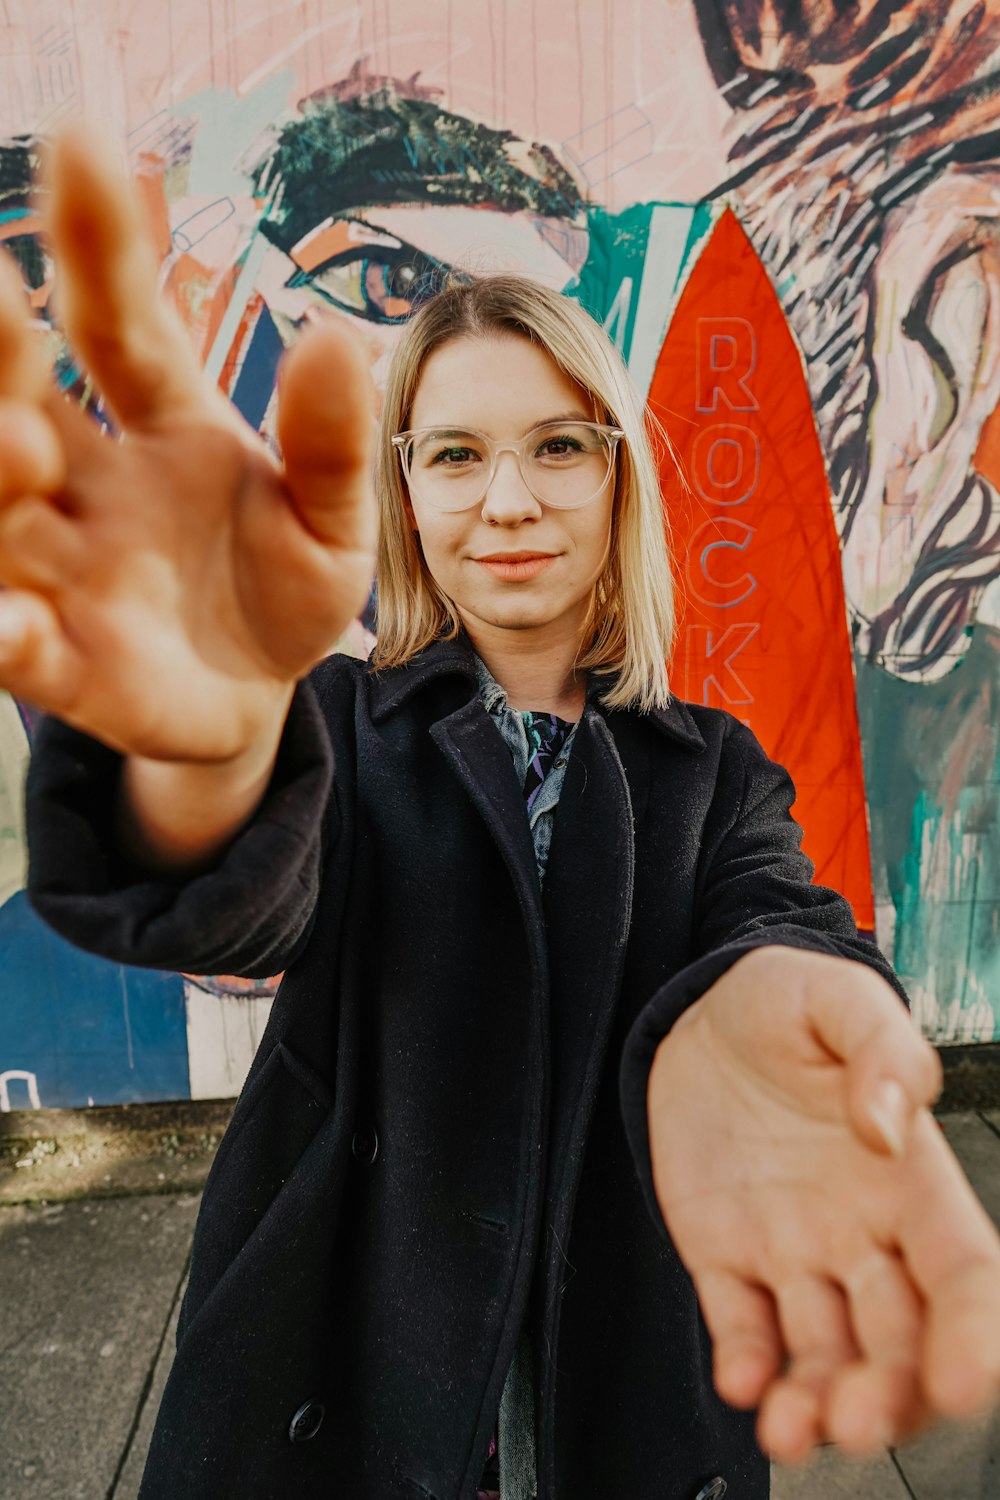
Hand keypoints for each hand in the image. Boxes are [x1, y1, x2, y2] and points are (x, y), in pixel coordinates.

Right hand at [0, 129, 375, 764]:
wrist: (261, 694)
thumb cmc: (285, 589)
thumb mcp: (332, 517)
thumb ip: (330, 442)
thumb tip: (333, 336)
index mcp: (162, 427)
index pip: (120, 326)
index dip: (98, 245)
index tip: (82, 145)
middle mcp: (90, 482)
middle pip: (26, 402)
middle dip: (3, 357)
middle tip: (1, 303)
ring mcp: (66, 570)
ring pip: (2, 514)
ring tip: (18, 443)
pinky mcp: (64, 662)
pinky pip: (21, 647)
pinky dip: (10, 632)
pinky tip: (16, 622)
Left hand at [646, 946, 999, 1463]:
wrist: (700, 1007)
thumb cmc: (786, 1001)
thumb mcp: (839, 999)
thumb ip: (882, 1050)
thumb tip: (889, 1123)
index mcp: (909, 1178)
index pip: (963, 1275)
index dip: (974, 1336)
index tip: (966, 1385)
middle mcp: (862, 1231)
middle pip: (899, 1340)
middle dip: (889, 1394)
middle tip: (858, 1421)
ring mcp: (793, 1250)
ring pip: (823, 1353)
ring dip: (816, 1402)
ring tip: (791, 1429)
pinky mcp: (723, 1254)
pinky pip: (741, 1325)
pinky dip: (745, 1363)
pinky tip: (740, 1379)